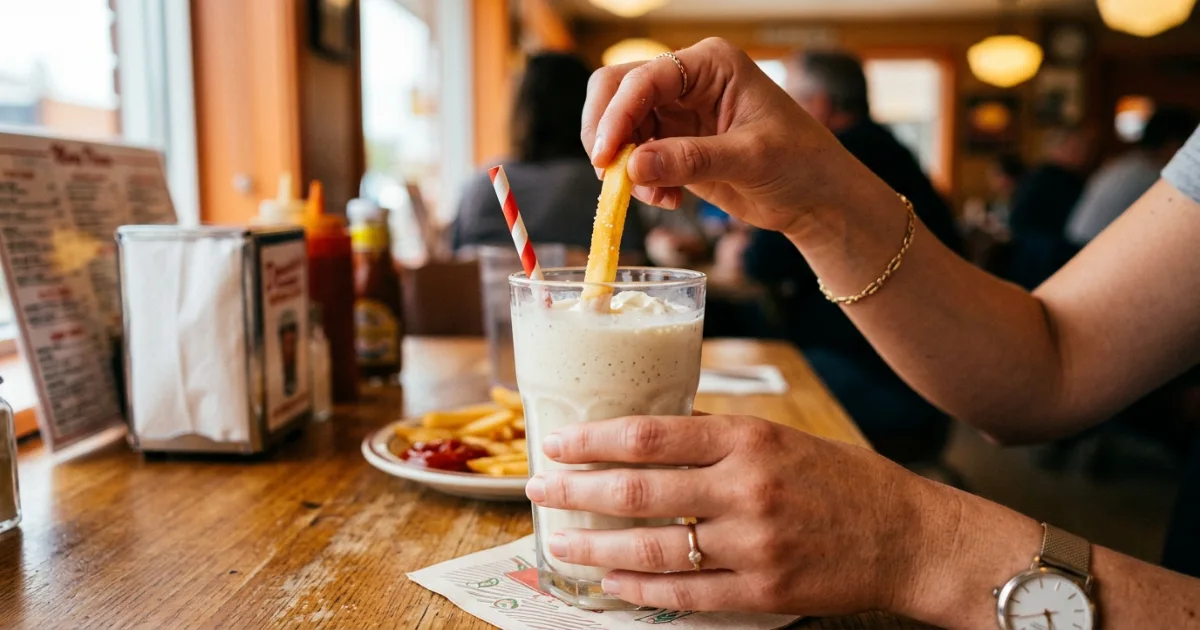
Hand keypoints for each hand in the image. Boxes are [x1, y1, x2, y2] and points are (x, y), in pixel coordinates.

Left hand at [524, 414, 946, 614]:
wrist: (907, 534)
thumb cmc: (840, 480)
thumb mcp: (779, 438)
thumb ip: (716, 439)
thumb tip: (646, 439)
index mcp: (748, 439)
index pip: (651, 434)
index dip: (595, 440)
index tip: (557, 442)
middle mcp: (746, 487)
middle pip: (640, 490)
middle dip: (577, 491)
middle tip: (538, 489)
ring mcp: (754, 542)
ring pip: (654, 547)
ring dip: (597, 547)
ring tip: (560, 544)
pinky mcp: (764, 589)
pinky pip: (687, 593)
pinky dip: (642, 589)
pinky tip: (612, 582)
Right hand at [582, 38, 885, 238]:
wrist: (816, 198)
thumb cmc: (800, 164)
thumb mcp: (750, 159)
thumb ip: (692, 160)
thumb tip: (633, 166)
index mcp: (710, 65)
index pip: (644, 78)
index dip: (617, 114)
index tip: (605, 156)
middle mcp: (686, 82)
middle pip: (617, 92)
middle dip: (607, 134)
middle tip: (608, 174)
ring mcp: (676, 113)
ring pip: (619, 128)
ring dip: (624, 165)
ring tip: (656, 196)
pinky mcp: (672, 145)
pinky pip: (633, 158)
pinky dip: (638, 182)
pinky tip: (668, 200)